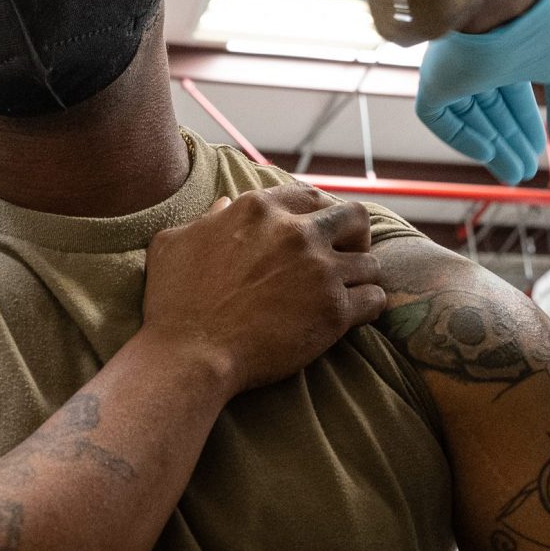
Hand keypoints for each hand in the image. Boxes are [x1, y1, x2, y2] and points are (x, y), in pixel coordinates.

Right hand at [141, 186, 387, 396]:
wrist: (190, 354)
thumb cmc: (175, 302)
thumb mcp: (174, 242)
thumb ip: (206, 218)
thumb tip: (224, 205)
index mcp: (260, 210)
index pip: (311, 196)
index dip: (322, 212)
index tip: (321, 232)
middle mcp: (296, 232)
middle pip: (354, 217)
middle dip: (356, 236)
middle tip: (345, 257)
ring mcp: (319, 270)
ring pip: (369, 262)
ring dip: (360, 277)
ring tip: (348, 293)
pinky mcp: (334, 310)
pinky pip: (374, 298)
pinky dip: (369, 307)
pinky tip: (355, 316)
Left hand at [416, 0, 549, 183]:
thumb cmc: (537, 26)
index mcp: (506, 49)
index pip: (513, 96)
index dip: (527, 126)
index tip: (542, 153)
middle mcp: (476, 59)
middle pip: (491, 112)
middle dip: (509, 143)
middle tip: (525, 173)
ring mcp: (451, 69)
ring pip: (468, 118)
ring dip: (491, 148)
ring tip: (513, 174)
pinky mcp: (431, 78)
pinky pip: (440, 118)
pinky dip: (462, 137)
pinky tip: (489, 152)